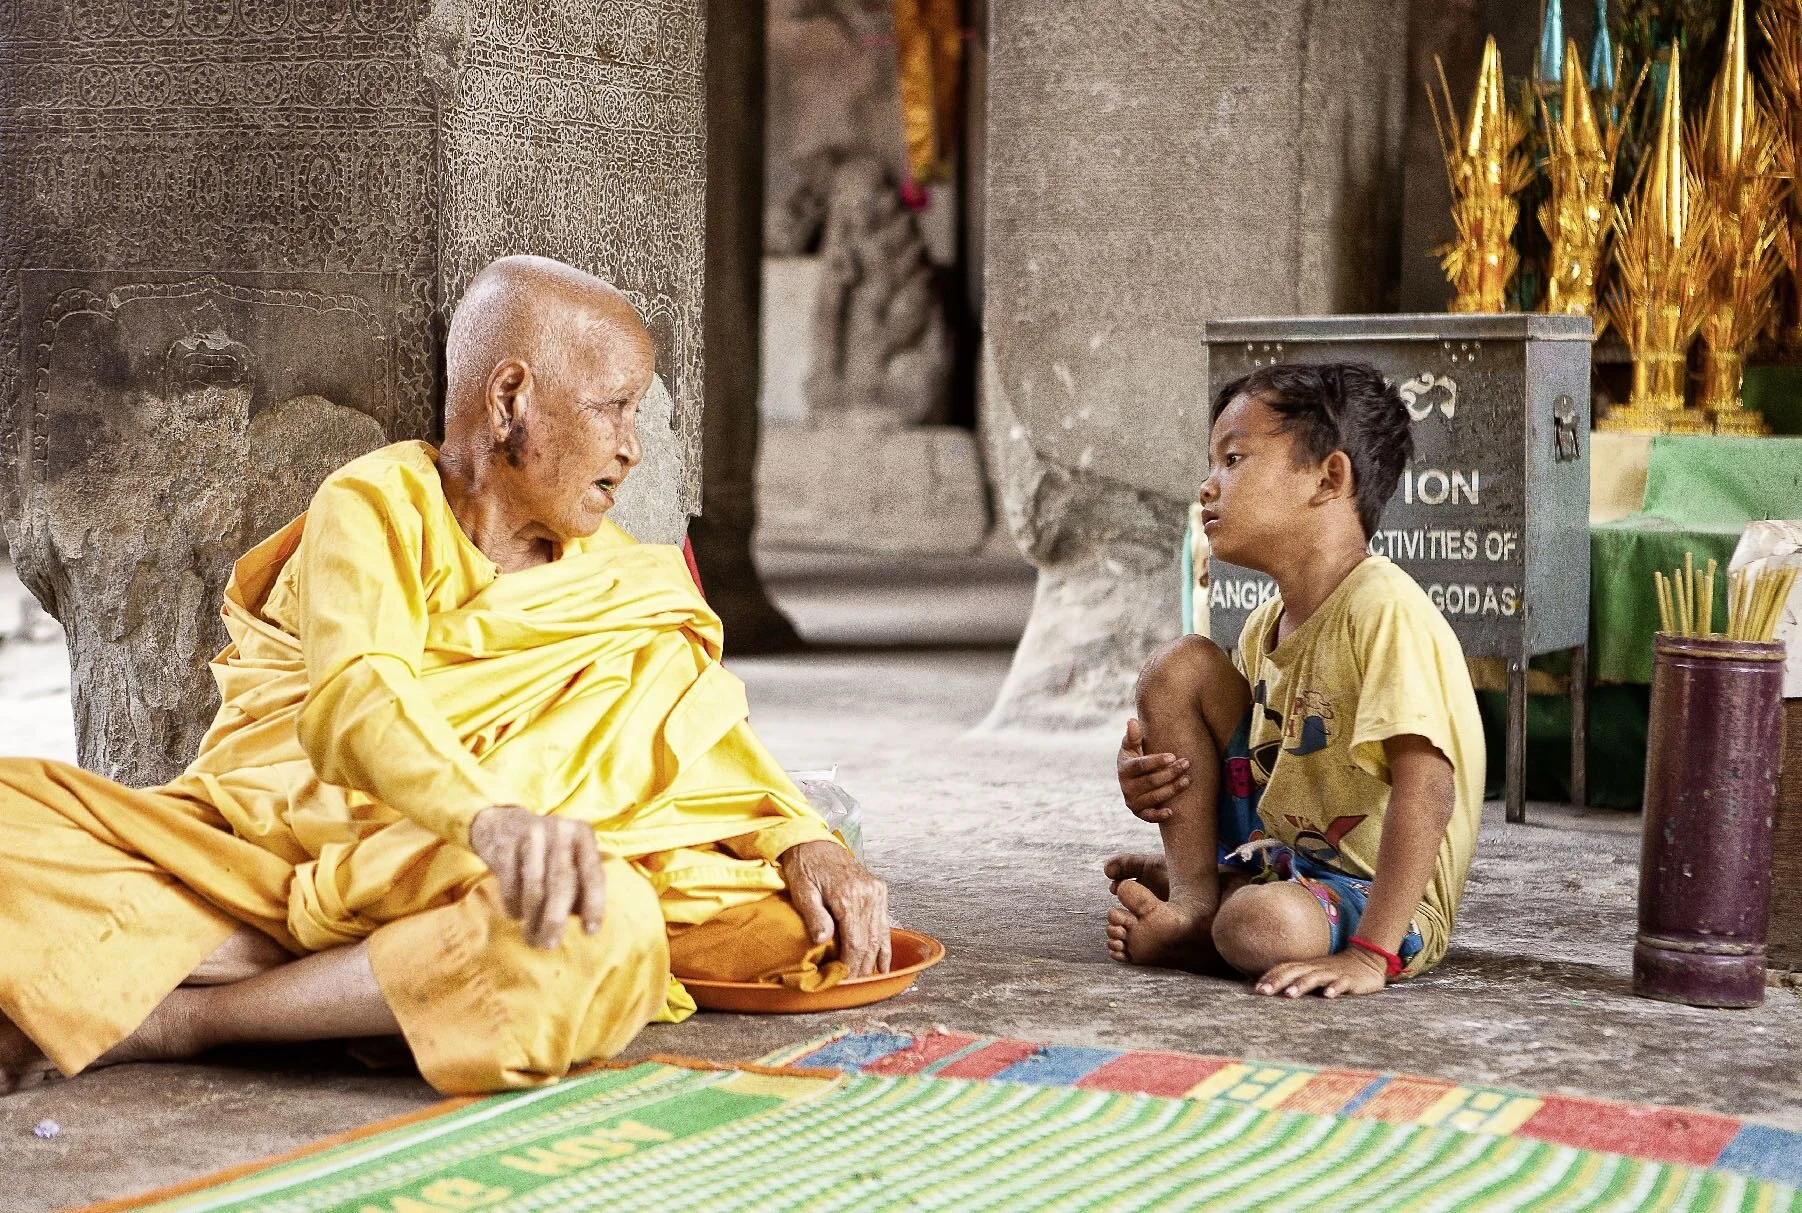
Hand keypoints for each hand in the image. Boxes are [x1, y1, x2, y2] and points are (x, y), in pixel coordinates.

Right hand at [468, 806, 605, 949]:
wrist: (502, 824)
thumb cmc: (546, 851)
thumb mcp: (570, 858)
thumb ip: (581, 884)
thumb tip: (586, 922)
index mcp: (583, 834)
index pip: (593, 874)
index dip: (594, 905)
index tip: (590, 931)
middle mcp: (560, 830)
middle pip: (562, 883)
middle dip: (556, 919)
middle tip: (550, 945)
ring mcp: (532, 835)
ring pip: (535, 888)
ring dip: (533, 919)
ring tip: (532, 938)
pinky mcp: (505, 845)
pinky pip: (510, 885)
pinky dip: (514, 907)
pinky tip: (516, 915)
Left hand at [780, 840, 890, 977]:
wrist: (814, 842)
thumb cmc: (804, 866)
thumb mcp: (802, 891)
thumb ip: (814, 916)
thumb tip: (823, 940)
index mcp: (848, 896)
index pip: (855, 943)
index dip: (850, 966)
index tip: (843, 981)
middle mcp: (867, 894)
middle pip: (869, 942)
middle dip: (862, 968)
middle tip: (852, 985)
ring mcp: (876, 892)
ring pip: (879, 935)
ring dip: (873, 960)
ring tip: (865, 979)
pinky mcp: (879, 890)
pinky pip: (884, 924)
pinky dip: (884, 946)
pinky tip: (883, 964)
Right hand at [1118, 718, 1189, 822]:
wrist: (1132, 779)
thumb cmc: (1135, 757)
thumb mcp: (1131, 746)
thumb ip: (1133, 735)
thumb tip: (1132, 721)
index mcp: (1124, 768)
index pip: (1141, 765)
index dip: (1157, 761)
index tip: (1173, 756)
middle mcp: (1126, 787)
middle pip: (1151, 781)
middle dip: (1170, 773)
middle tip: (1186, 763)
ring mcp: (1132, 801)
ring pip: (1154, 797)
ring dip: (1172, 789)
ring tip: (1188, 780)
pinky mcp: (1139, 813)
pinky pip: (1148, 817)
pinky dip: (1159, 816)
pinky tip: (1172, 811)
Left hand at [1254, 948, 1387, 998]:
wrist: (1366, 960)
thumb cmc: (1334, 971)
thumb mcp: (1314, 973)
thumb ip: (1296, 978)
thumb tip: (1271, 988)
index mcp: (1307, 966)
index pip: (1285, 969)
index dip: (1270, 977)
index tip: (1256, 989)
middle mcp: (1317, 968)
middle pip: (1295, 972)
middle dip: (1278, 981)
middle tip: (1263, 992)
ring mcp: (1333, 973)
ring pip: (1315, 977)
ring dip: (1302, 985)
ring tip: (1289, 994)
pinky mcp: (1350, 980)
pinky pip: (1342, 983)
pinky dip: (1335, 988)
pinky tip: (1328, 995)